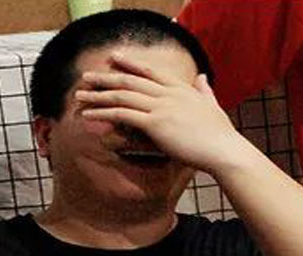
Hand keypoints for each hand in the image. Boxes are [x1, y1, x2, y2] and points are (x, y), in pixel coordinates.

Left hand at [76, 53, 251, 174]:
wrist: (224, 150)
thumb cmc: (220, 134)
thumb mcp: (213, 106)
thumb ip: (204, 91)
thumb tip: (201, 77)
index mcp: (181, 88)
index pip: (150, 71)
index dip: (130, 64)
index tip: (114, 58)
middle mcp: (169, 93)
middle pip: (130, 81)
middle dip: (105, 78)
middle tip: (86, 76)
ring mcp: (161, 106)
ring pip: (122, 96)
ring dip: (97, 95)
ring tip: (79, 95)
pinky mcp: (155, 123)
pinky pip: (122, 114)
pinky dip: (103, 113)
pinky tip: (89, 114)